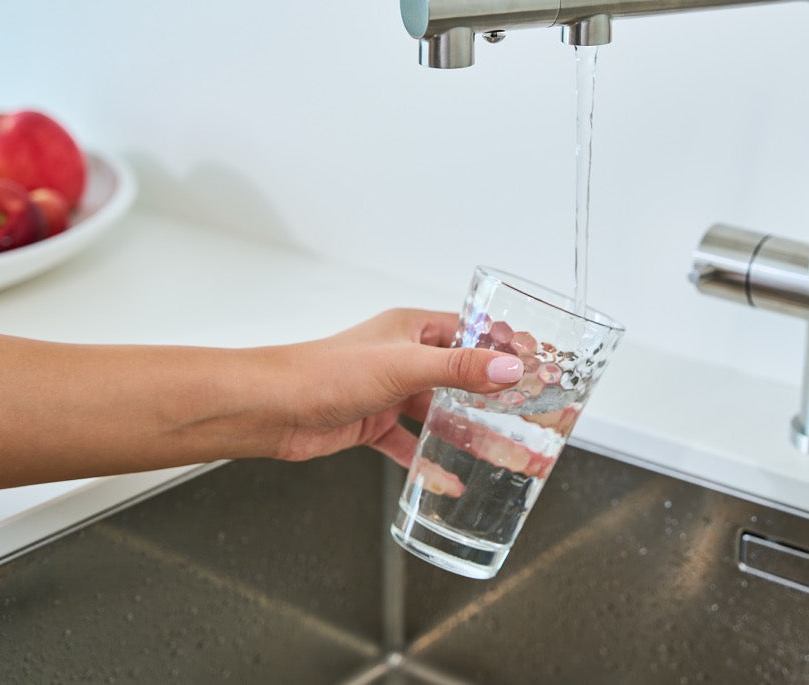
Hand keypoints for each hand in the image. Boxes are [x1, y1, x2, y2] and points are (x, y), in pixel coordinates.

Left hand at [256, 309, 524, 466]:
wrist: (273, 409)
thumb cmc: (326, 373)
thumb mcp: (405, 367)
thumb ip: (460, 369)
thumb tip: (509, 369)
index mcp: (412, 329)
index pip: (469, 332)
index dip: (502, 348)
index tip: (535, 365)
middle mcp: (402, 357)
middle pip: (458, 376)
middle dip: (490, 396)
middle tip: (526, 414)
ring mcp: (388, 392)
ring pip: (437, 413)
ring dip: (465, 432)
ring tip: (501, 451)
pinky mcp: (372, 424)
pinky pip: (409, 444)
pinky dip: (429, 460)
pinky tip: (449, 480)